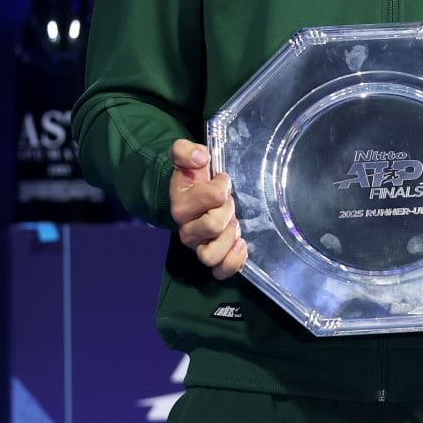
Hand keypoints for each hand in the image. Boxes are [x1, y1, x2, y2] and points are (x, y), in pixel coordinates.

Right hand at [169, 138, 246, 279]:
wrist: (192, 195)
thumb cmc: (194, 177)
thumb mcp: (189, 157)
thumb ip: (186, 151)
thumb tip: (200, 158)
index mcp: (181, 204)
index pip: (212, 196)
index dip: (222, 186)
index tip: (222, 181)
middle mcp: (187, 229)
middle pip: (212, 226)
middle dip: (228, 210)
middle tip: (229, 203)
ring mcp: (199, 246)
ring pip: (211, 255)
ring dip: (229, 238)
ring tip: (234, 224)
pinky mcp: (212, 258)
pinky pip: (220, 271)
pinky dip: (234, 261)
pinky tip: (241, 244)